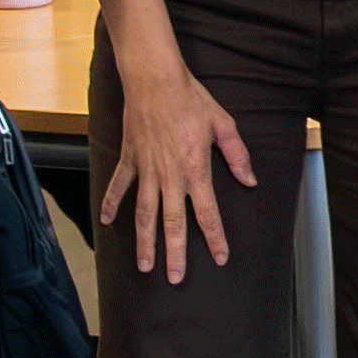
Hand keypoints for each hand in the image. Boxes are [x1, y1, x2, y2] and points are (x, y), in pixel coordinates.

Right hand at [90, 0, 254, 277]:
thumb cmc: (191, 99)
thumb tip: (250, 181)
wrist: (155, 79)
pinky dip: (112, 204)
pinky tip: (107, 223)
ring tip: (144, 265)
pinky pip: (119, 186)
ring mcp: (146, 169)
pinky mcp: (129, 158)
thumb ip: (237, 155)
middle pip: (172, 222)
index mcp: (195, 169)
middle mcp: (170, 175)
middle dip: (174, 253)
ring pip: (145, 213)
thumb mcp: (223, 124)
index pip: (207, 212)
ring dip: (145, 241)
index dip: (214, 237)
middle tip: (174, 278)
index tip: (220, 258)